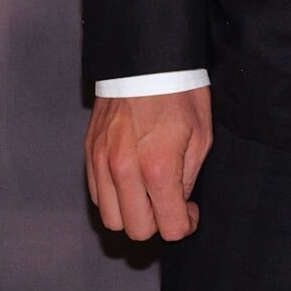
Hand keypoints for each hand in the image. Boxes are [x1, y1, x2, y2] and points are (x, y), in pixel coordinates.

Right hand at [84, 87, 212, 242]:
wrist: (146, 60)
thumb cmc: (180, 93)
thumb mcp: (201, 135)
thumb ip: (188, 178)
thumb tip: (178, 204)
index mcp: (158, 166)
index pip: (168, 227)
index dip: (185, 225)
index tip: (190, 213)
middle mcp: (124, 169)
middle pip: (136, 230)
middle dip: (158, 224)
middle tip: (171, 203)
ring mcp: (102, 162)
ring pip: (111, 219)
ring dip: (133, 214)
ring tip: (149, 194)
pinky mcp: (89, 153)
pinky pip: (97, 196)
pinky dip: (114, 197)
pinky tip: (132, 180)